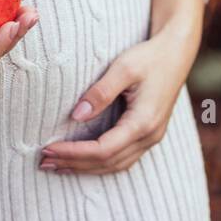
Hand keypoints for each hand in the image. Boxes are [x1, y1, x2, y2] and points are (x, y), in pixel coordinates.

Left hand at [39, 31, 191, 174]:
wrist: (176, 53)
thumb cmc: (150, 57)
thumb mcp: (124, 68)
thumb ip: (100, 92)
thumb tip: (76, 115)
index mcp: (143, 122)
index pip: (102, 149)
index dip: (74, 152)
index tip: (48, 149)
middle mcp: (149, 136)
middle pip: (107, 163)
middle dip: (74, 164)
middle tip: (44, 162)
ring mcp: (151, 138)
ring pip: (116, 165)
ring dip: (85, 168)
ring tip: (57, 166)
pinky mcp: (149, 134)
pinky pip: (122, 158)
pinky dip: (100, 163)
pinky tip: (82, 160)